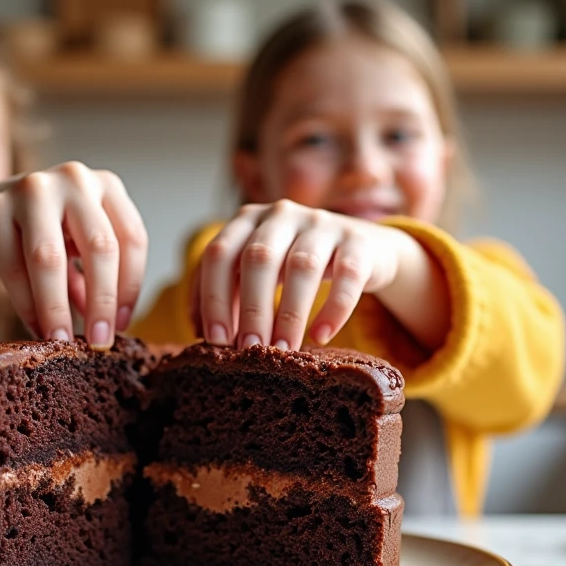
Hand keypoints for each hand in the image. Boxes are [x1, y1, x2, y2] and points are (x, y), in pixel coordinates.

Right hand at [0, 162, 146, 348]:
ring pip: (50, 259)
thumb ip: (96, 276)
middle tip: (99, 341)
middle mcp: (73, 178)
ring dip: (57, 309)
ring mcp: (30, 188)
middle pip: (99, 247)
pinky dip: (26, 305)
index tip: (122, 325)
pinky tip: (35, 327)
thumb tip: (112, 324)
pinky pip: (13, 268)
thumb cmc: (40, 235)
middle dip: (101, 302)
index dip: (129, 287)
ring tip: (62, 341)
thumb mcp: (78, 247)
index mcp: (106, 184)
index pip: (131, 238)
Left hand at [195, 200, 445, 350]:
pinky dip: (334, 309)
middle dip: (252, 309)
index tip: (216, 340)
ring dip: (290, 314)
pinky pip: (348, 276)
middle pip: (259, 258)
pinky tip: (321, 336)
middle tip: (250, 350)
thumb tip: (203, 334)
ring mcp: (322, 223)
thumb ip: (230, 292)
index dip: (213, 297)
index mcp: (247, 220)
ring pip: (303, 266)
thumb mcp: (259, 273)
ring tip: (284, 350)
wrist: (363, 249)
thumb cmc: (295, 265)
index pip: (219, 254)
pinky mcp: (359, 242)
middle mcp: (281, 214)